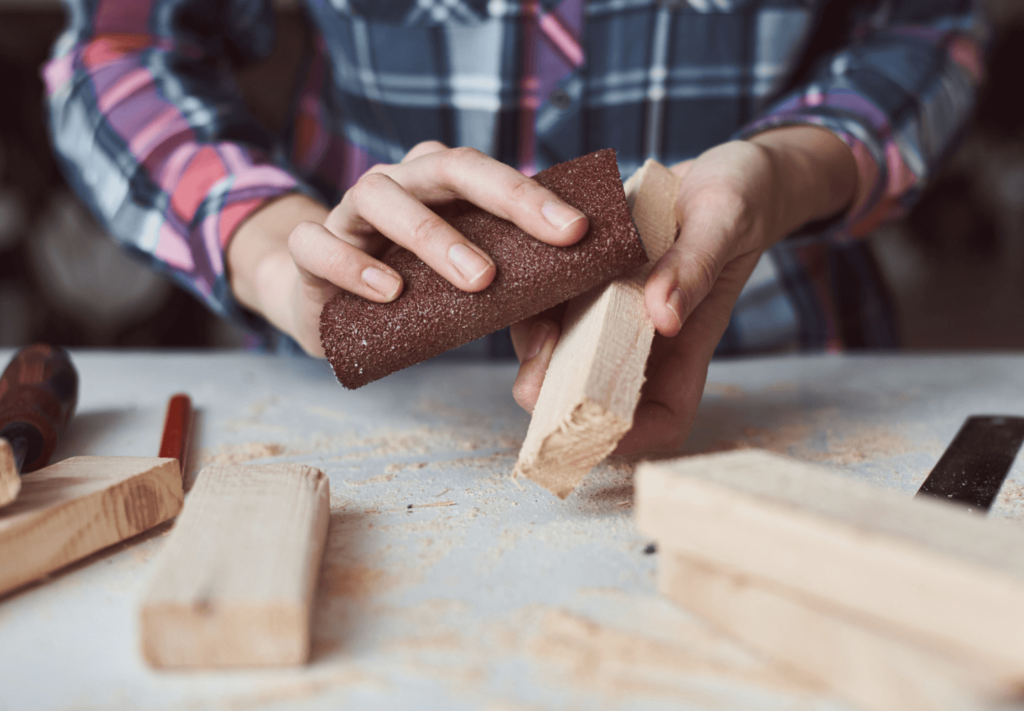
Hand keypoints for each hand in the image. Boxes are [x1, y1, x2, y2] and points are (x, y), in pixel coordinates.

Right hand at [227, 142, 588, 355]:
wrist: (328, 310)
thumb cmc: (410, 296)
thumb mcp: (466, 298)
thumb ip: (510, 314)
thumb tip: (552, 357)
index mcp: (441, 186)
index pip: (489, 174)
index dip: (533, 196)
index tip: (578, 230)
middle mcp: (398, 185)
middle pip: (447, 166)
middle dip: (504, 197)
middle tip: (550, 237)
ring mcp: (349, 212)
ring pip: (381, 195)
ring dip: (433, 234)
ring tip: (478, 280)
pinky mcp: (310, 250)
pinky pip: (319, 244)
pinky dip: (353, 263)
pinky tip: (390, 292)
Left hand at [511, 126, 858, 453]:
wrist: (722, 168)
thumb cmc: (738, 198)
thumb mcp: (723, 220)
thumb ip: (695, 266)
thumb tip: (662, 316)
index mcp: (686, 341)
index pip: (663, 418)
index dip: (630, 437)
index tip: (591, 425)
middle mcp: (644, 336)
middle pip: (599, 395)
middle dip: (559, 399)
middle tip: (533, 378)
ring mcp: (614, 311)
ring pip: (564, 351)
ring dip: (536, 345)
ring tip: (523, 309)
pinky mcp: (591, 281)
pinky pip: (552, 304)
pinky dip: (532, 299)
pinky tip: (521, 273)